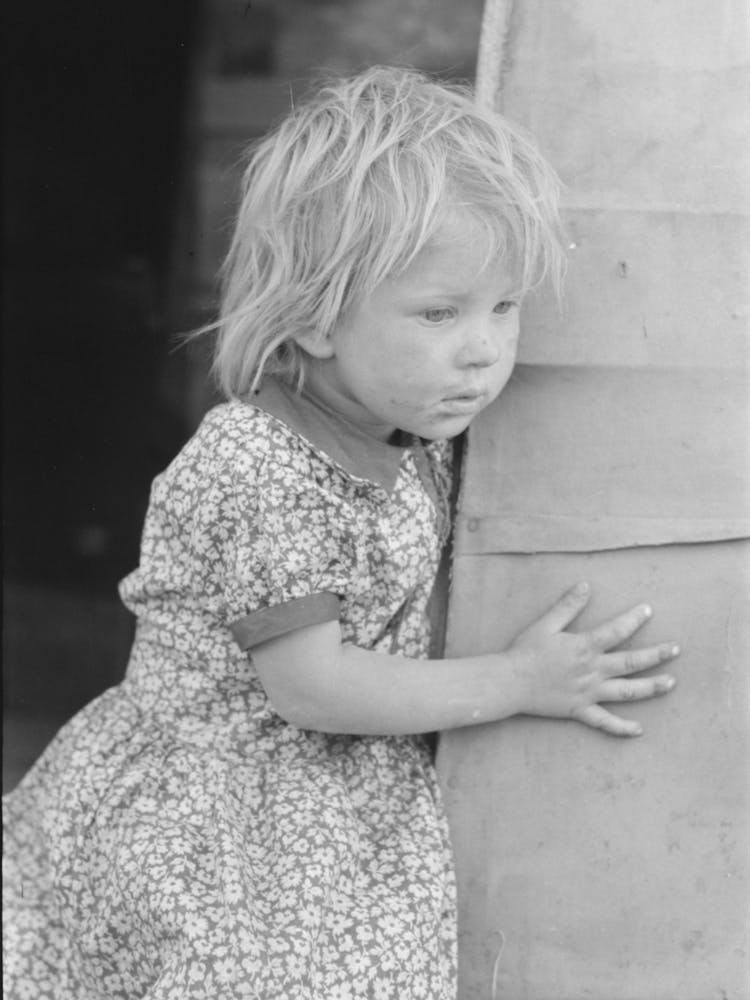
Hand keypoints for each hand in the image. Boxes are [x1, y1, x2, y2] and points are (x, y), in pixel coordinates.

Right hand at [508, 582, 678, 736]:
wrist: (509, 682)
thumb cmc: (524, 651)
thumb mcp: (546, 624)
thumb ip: (568, 606)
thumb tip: (586, 586)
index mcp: (584, 647)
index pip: (616, 631)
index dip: (634, 619)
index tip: (648, 610)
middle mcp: (592, 670)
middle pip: (631, 662)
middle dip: (657, 655)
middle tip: (676, 649)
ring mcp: (588, 693)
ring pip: (627, 692)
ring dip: (651, 688)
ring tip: (671, 683)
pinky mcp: (579, 710)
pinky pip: (605, 722)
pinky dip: (622, 728)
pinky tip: (639, 730)